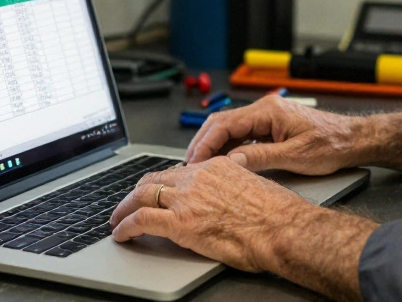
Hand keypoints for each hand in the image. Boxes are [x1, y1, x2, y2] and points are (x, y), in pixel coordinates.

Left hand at [108, 155, 313, 271]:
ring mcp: (186, 198)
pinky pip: (141, 220)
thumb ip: (234, 186)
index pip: (178, 170)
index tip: (155, 190)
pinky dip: (126, 226)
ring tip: (117, 220)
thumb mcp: (254, 187)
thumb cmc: (277, 215)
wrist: (283, 229)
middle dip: (136, 192)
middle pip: (154, 179)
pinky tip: (121, 234)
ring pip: (141, 195)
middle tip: (127, 204)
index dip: (161, 182)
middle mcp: (197, 177)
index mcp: (216, 167)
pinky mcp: (180, 222)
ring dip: (124, 208)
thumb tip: (228, 194)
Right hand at [185, 95, 363, 174]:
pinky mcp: (272, 126)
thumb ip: (261, 157)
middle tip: (190, 163)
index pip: (226, 123)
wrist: (352, 139)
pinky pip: (243, 135)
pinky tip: (223, 162)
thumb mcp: (295, 156)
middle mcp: (266, 109)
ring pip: (231, 129)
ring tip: (202, 166)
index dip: (206, 142)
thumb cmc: (331, 144)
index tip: (194, 159)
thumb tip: (232, 162)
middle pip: (223, 122)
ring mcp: (268, 117)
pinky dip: (229, 147)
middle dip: (203, 142)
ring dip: (215, 146)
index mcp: (269, 111)